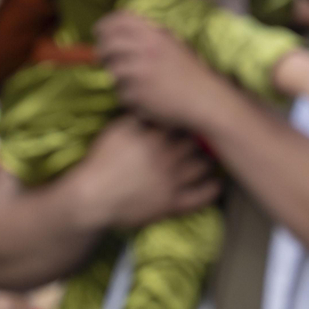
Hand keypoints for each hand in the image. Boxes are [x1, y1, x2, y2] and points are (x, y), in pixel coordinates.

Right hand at [71, 120, 219, 226]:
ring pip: (203, 166)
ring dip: (209, 160)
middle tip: (207, 136)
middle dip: (202, 138)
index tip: (195, 116)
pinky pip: (201, 197)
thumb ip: (138, 116)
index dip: (190, 118)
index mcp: (156, 137)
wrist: (92, 197)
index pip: (184, 122)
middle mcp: (169, 157)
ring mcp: (173, 182)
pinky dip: (212, 189)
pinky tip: (216, 182)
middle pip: (197, 142)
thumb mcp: (117, 129)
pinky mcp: (172, 204)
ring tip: (211, 156)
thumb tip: (152, 104)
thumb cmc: (101, 161)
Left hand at [94, 12, 239, 133]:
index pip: (117, 20)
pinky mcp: (136, 94)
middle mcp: (144, 50)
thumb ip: (148, 34)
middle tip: (105, 58)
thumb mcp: (172, 43)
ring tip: (136, 81)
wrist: (205, 98)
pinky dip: (129, 96)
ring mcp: (139, 73)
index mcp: (154, 34)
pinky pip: (121, 93)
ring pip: (112, 72)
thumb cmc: (189, 71)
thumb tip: (116, 31)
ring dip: (119, 77)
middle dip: (103, 52)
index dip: (104, 25)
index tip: (99, 32)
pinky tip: (146, 97)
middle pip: (107, 45)